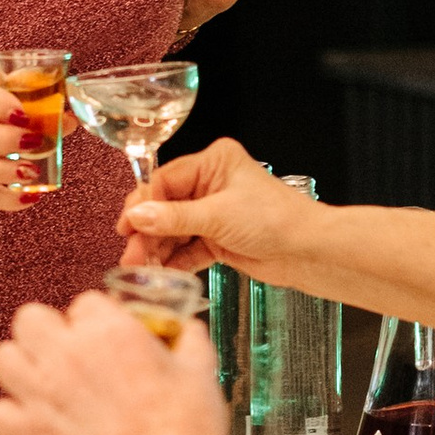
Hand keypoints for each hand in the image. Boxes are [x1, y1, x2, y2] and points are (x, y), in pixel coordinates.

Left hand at [0, 288, 228, 434]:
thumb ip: (190, 343)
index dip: (97, 320)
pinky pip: (0, 413)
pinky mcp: (31, 434)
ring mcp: (44, 394)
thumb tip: (189, 332)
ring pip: (4, 358)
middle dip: (48, 331)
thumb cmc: (184, 432)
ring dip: (22, 366)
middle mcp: (68, 356)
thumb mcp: (200, 373)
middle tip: (68, 351)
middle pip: (30, 319)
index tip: (106, 336)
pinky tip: (37, 421)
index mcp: (110, 332)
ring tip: (44, 381)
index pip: (85, 304)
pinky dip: (14, 417)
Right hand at [119, 137, 316, 283]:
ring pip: (174, 230)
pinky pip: (187, 248)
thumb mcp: (218, 216)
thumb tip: (137, 216)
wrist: (309, 252)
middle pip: (165, 207)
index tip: (126, 227)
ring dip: (158, 250)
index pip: (165, 180)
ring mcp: (213, 211)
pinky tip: (163, 272)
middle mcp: (211, 183)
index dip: (142, 204)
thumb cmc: (276, 220)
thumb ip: (174, 218)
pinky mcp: (218, 238)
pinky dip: (175, 261)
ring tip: (143, 270)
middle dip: (148, 233)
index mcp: (213, 162)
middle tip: (131, 256)